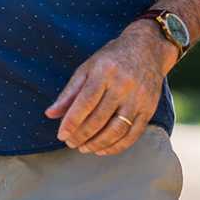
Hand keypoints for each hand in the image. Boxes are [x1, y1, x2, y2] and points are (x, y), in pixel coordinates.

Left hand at [44, 19, 175, 154]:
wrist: (147, 49)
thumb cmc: (111, 59)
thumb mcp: (87, 68)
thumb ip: (69, 92)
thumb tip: (50, 114)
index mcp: (104, 72)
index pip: (85, 102)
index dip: (72, 122)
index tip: (61, 135)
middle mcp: (123, 85)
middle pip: (100, 119)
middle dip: (82, 135)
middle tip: (70, 143)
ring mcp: (138, 98)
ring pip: (116, 130)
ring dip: (97, 144)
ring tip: (84, 148)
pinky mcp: (149, 109)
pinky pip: (133, 134)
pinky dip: (117, 146)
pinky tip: (102, 149)